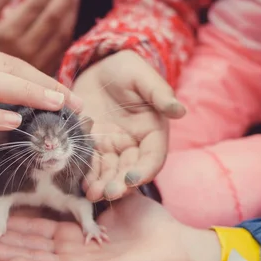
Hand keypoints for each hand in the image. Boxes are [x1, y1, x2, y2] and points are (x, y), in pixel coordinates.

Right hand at [0, 0, 81, 75]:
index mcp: (6, 34)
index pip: (35, 6)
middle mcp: (24, 49)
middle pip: (53, 18)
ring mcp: (37, 62)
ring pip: (62, 33)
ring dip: (72, 12)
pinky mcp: (44, 71)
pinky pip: (62, 48)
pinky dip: (69, 29)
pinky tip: (70, 17)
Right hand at [0, 185, 220, 260]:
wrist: (172, 245)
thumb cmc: (141, 218)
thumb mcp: (107, 193)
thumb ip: (82, 184)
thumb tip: (56, 160)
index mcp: (62, 226)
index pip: (20, 217)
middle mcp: (58, 247)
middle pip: (13, 236)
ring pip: (24, 254)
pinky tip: (1, 254)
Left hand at [71, 50, 186, 200]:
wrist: (98, 67)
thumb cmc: (126, 69)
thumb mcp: (143, 77)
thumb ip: (159, 94)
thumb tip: (179, 110)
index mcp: (152, 131)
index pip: (153, 157)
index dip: (145, 170)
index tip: (132, 179)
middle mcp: (133, 144)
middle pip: (130, 171)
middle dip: (120, 184)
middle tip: (108, 193)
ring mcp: (112, 148)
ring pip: (110, 172)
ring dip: (102, 185)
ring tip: (92, 193)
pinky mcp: (92, 146)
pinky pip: (90, 164)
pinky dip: (87, 175)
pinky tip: (80, 183)